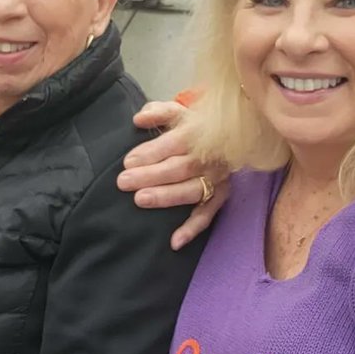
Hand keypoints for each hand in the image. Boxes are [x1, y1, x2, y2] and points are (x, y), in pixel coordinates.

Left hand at [117, 102, 228, 250]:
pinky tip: (174, 242)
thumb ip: (158, 112)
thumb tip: (139, 118)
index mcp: (200, 133)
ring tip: (140, 200)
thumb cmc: (195, 126)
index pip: (175, 143)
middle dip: (151, 175)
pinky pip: (207, 216)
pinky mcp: (222, 196)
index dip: (152, 152)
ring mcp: (217, 179)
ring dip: (166, 197)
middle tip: (124, 182)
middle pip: (180, 168)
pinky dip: (192, 229)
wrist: (230, 136)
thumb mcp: (178, 112)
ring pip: (192, 190)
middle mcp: (211, 157)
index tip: (128, 162)